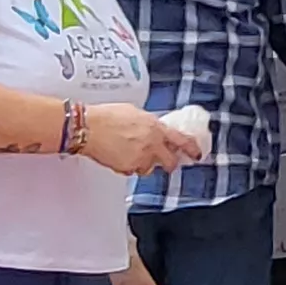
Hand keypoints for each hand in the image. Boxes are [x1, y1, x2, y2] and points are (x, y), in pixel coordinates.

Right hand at [77, 104, 201, 177]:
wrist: (89, 128)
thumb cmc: (106, 116)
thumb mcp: (134, 113)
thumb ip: (149, 123)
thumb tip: (152, 128)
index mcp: (156, 128)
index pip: (182, 140)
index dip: (192, 149)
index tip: (196, 154)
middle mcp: (152, 145)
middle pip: (170, 162)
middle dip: (169, 163)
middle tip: (164, 161)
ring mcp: (141, 158)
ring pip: (149, 168)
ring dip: (144, 163)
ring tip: (130, 152)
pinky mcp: (128, 168)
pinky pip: (133, 171)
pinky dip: (128, 166)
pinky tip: (119, 155)